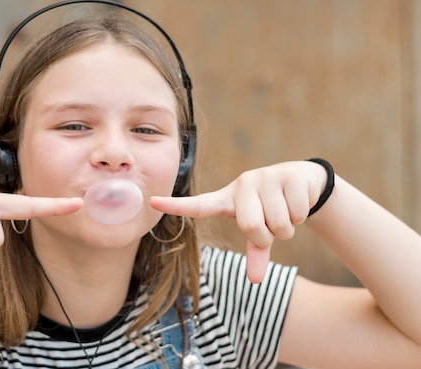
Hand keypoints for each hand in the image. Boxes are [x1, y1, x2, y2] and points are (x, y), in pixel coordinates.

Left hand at [150, 161, 325, 282]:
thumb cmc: (271, 208)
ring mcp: (264, 177)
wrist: (303, 181)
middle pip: (249, 226)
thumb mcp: (260, 228)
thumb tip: (256, 280)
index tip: (152, 202)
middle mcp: (242, 184)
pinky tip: (298, 201)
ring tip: (285, 210)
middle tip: (271, 226)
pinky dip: (302, 216)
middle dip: (266, 236)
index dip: (176, 206)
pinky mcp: (287, 175)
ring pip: (277, 223)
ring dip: (287, 227)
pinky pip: (297, 213)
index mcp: (228, 199)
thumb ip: (256, 252)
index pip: (199, 205)